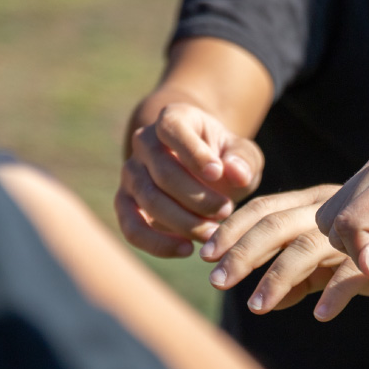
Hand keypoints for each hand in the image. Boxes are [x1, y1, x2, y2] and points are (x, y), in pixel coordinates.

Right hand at [116, 102, 264, 256]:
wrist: (200, 169)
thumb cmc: (224, 158)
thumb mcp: (241, 153)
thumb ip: (243, 159)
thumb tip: (237, 173)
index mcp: (172, 118)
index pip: (172, 129)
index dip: (193, 152)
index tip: (217, 173)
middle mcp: (144, 142)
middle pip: (163, 172)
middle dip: (197, 197)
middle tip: (226, 211)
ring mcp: (131, 172)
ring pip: (149, 200)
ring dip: (183, 221)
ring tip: (213, 233)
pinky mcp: (125, 202)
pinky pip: (131, 227)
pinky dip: (157, 243)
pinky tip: (186, 250)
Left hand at [203, 185, 368, 320]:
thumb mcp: (338, 260)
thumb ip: (305, 274)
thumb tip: (268, 300)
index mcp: (317, 200)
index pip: (264, 207)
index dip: (232, 228)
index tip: (204, 254)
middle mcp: (334, 207)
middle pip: (276, 224)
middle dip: (241, 253)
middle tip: (217, 281)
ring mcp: (360, 227)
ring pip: (308, 248)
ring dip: (277, 278)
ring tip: (257, 308)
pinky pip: (354, 271)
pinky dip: (334, 293)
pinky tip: (319, 316)